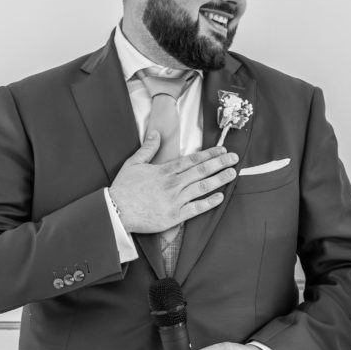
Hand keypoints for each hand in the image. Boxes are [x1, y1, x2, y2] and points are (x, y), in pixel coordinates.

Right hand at [108, 131, 238, 233]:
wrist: (116, 211)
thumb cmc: (123, 188)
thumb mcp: (133, 163)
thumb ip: (147, 148)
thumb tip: (155, 133)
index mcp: (165, 171)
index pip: (192, 160)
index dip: (209, 154)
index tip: (221, 150)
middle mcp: (173, 184)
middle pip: (201, 171)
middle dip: (220, 163)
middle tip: (234, 158)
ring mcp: (175, 200)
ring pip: (202, 187)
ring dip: (219, 179)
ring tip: (232, 173)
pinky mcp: (175, 216)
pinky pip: (196, 208)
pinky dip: (209, 202)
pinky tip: (220, 197)